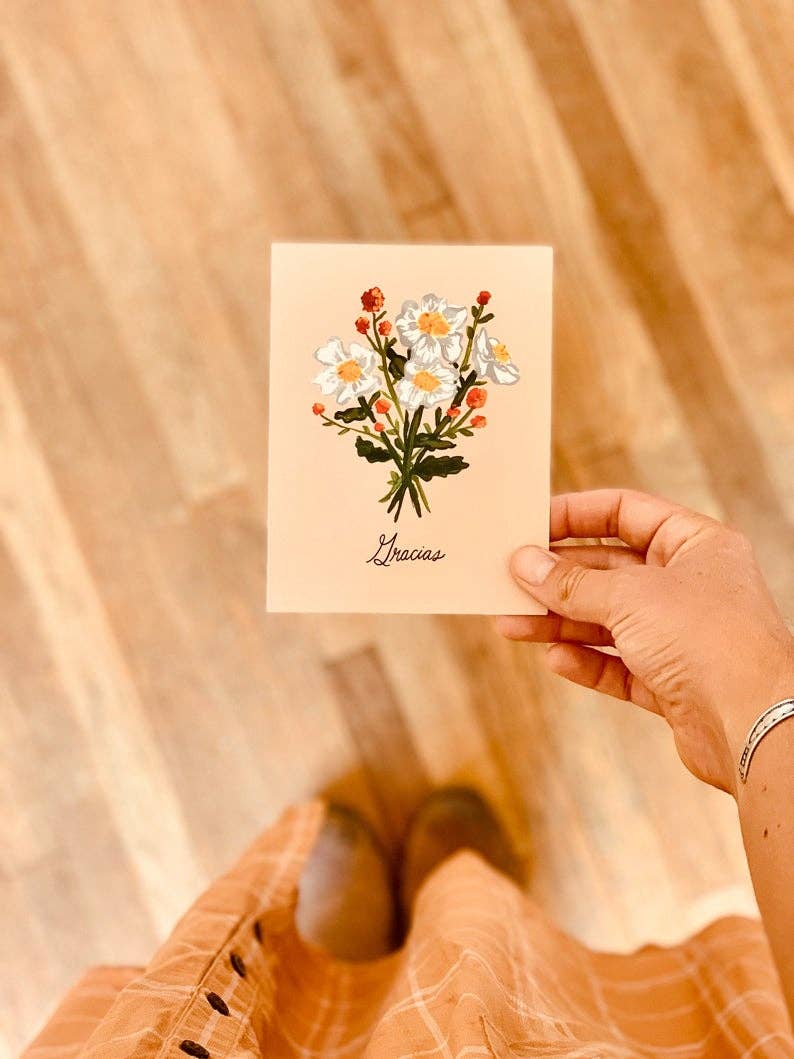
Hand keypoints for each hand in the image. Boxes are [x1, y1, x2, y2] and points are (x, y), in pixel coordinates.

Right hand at [496, 490, 793, 794]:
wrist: (755, 725)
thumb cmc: (710, 642)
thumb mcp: (629, 597)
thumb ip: (572, 582)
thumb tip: (525, 564)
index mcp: (696, 545)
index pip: (626, 513)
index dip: (576, 515)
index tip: (531, 524)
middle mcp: (691, 586)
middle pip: (609, 570)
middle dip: (558, 577)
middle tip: (510, 580)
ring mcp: (682, 636)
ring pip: (607, 621)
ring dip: (559, 622)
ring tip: (511, 624)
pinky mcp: (673, 682)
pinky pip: (618, 665)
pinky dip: (585, 661)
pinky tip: (553, 658)